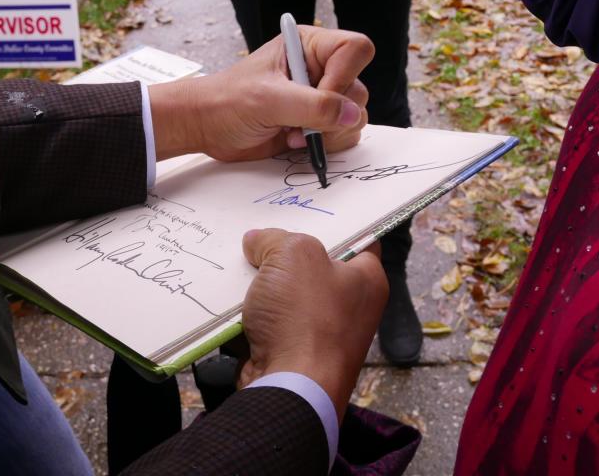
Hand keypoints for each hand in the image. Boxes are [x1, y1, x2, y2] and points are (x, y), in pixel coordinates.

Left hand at [149, 27, 372, 160]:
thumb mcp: (269, 99)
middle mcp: (321, 69)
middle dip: (331, 113)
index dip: (344, 76)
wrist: (208, 126)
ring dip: (327, 133)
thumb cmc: (228, 101)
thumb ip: (313, 105)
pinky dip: (324, 145)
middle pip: (359, 89)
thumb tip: (351, 115)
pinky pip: (343, 136)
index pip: (355, 50)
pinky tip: (293, 141)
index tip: (317, 96)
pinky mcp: (318, 124)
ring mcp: (320, 98)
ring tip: (292, 133)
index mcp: (310, 46)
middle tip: (298, 121)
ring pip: (355, 117)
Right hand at [238, 229, 386, 421]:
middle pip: (314, 266)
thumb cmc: (305, 318)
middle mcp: (351, 307)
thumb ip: (274, 238)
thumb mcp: (293, 254)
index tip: (302, 211)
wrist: (289, 388)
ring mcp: (322, 334)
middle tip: (260, 237)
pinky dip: (252, 314)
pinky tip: (232, 300)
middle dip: (283, 254)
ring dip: (262, 285)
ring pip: (287, 295)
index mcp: (367, 279)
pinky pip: (271, 322)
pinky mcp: (294, 353)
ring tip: (239, 266)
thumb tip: (256, 243)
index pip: (357, 239)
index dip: (330, 223)